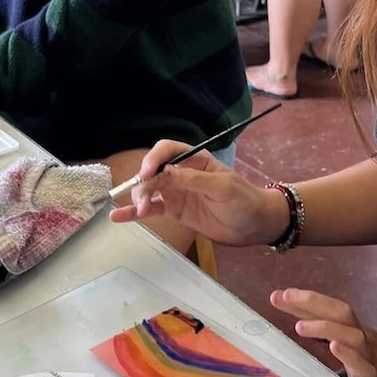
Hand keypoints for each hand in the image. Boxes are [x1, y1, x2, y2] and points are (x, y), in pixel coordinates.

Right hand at [108, 140, 289, 246]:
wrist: (256, 225)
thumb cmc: (245, 201)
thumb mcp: (223, 187)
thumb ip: (194, 180)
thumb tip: (168, 171)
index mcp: (196, 160)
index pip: (168, 150)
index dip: (154, 159)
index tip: (146, 173)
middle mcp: (183, 173)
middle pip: (154, 171)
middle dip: (144, 183)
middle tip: (142, 199)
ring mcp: (177, 192)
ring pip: (150, 189)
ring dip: (139, 197)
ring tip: (139, 210)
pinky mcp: (175, 210)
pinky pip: (152, 208)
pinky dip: (135, 212)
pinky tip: (119, 216)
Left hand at [271, 287, 376, 376]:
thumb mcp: (357, 357)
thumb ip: (335, 344)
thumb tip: (304, 330)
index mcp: (357, 335)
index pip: (331, 311)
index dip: (305, 301)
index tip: (278, 295)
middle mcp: (365, 340)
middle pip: (340, 312)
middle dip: (310, 302)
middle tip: (280, 297)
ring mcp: (373, 358)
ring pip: (351, 335)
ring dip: (324, 327)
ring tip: (299, 325)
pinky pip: (364, 365)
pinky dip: (349, 355)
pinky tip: (334, 348)